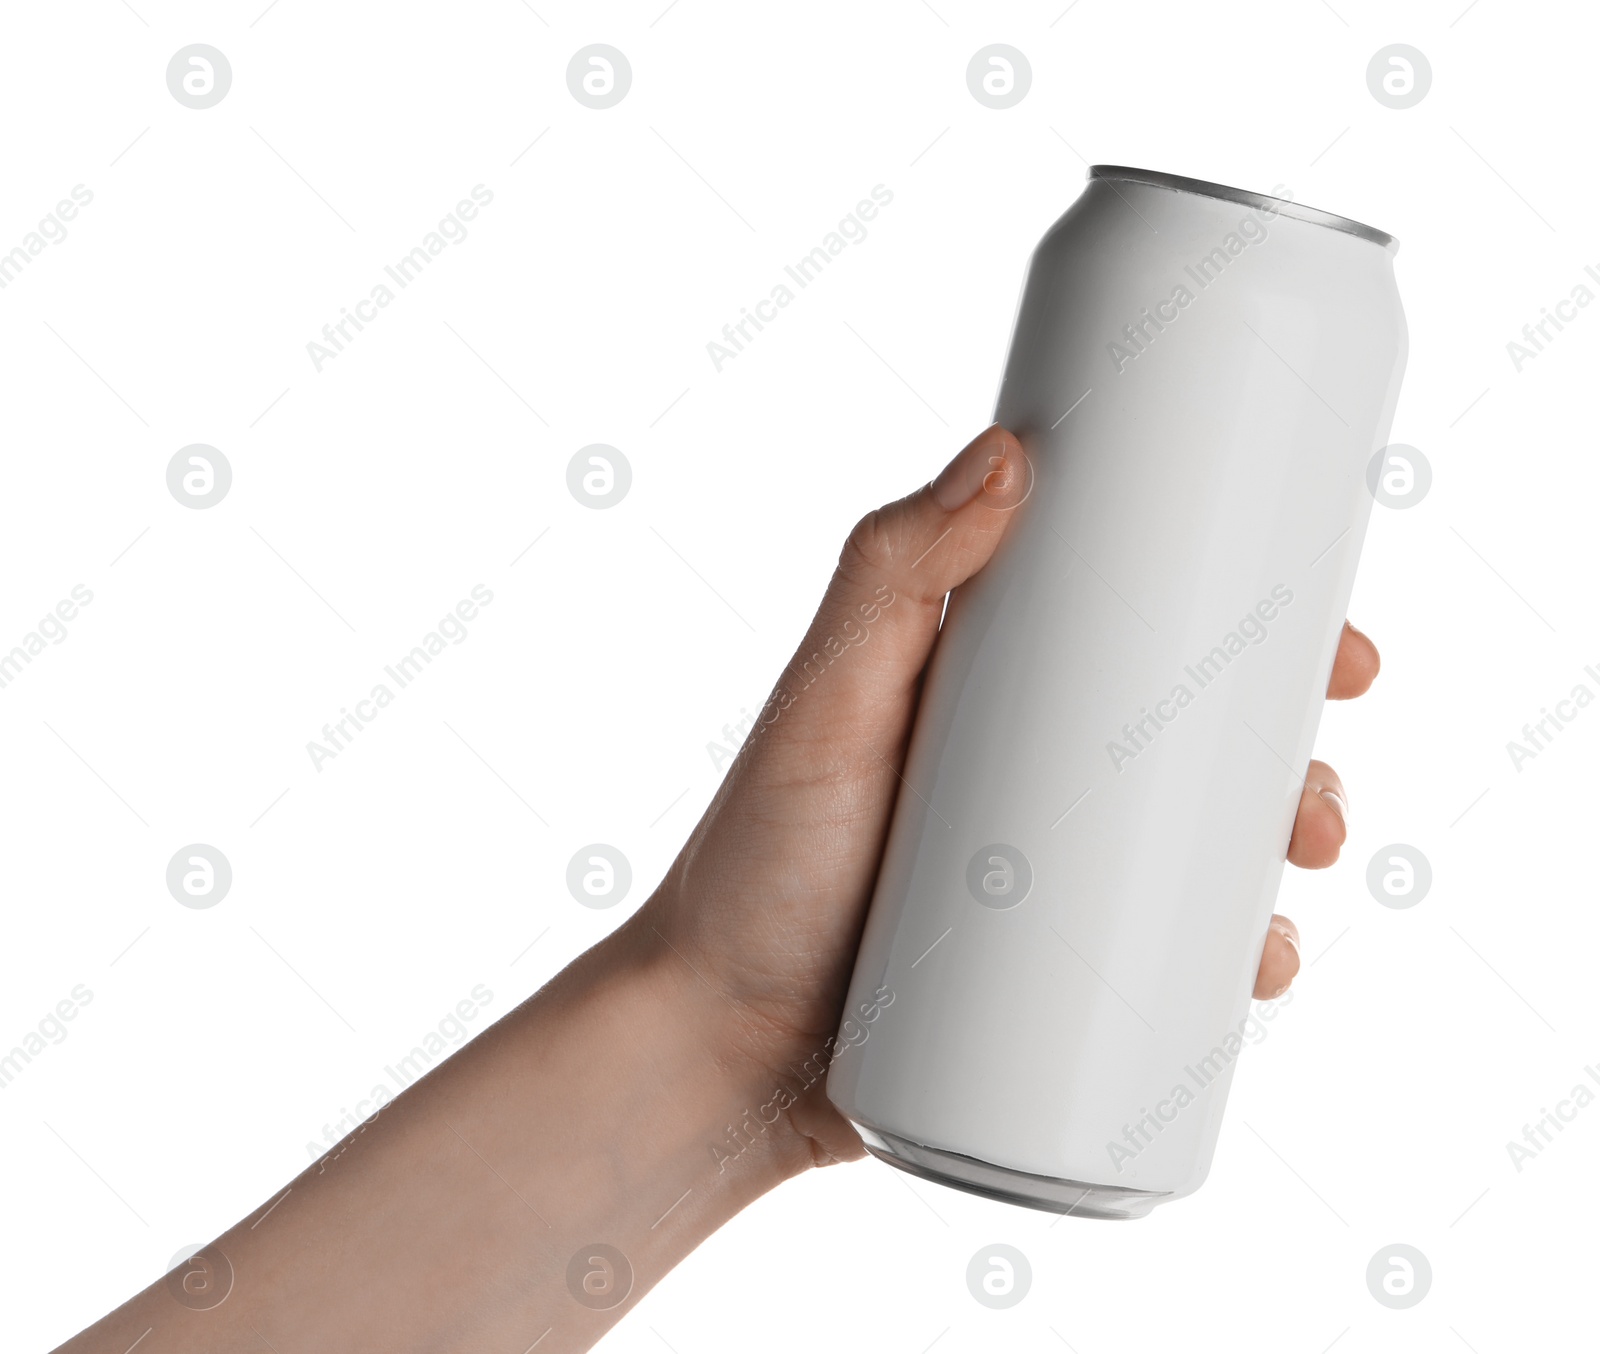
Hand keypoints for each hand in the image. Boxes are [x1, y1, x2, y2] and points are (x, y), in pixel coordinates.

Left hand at [643, 423, 1380, 1175]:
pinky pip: (1165, 967)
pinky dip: (1229, 964)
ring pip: (1199, 858)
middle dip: (1290, 764)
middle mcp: (1027, 781)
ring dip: (1280, 860)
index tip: (1332, 642)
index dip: (1253, 632)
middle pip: (1195, 751)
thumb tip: (1008, 451)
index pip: (1142, 636)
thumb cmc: (751, 870)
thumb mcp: (824, 706)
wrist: (713, 1050)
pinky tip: (1262, 969)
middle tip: (1320, 797)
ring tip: (1296, 883)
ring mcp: (1040, 884)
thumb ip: (890, 574)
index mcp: (990, 693)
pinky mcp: (1043, 982)